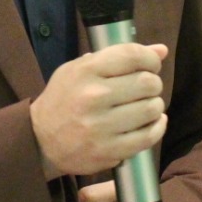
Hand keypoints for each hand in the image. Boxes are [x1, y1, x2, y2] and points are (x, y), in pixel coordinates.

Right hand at [30, 44, 167, 178]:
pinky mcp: (109, 151)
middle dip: (153, 83)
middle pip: (147, 83)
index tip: (152, 65)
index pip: (132, 56)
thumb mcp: (80, 69)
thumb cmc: (63, 99)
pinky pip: (148, 136)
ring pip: (151, 109)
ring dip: (154, 106)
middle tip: (146, 88)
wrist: (40, 139)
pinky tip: (152, 122)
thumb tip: (161, 51)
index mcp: (86, 71)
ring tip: (145, 106)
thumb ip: (119, 57)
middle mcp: (94, 96)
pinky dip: (157, 127)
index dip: (150, 59)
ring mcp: (102, 126)